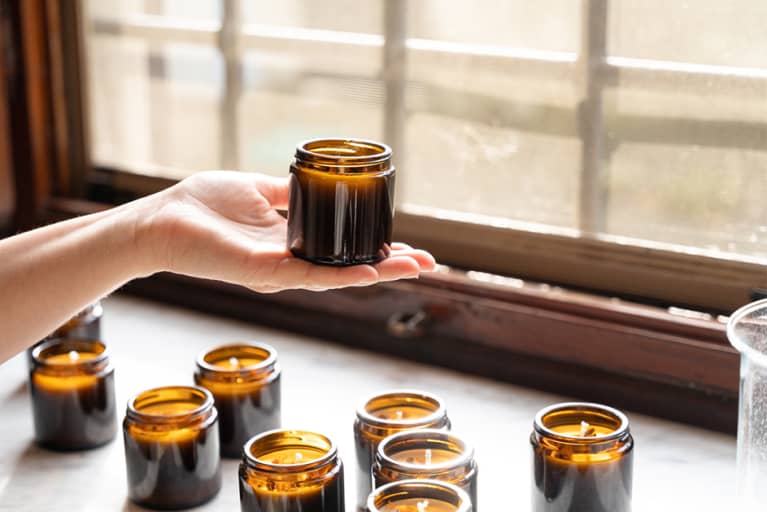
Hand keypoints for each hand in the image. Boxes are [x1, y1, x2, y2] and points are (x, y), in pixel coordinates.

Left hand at [139, 171, 435, 292]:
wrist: (162, 220)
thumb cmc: (202, 206)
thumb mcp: (257, 190)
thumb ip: (287, 193)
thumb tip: (313, 180)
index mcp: (291, 243)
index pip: (342, 250)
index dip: (375, 249)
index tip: (407, 246)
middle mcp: (291, 262)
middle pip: (350, 267)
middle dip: (391, 266)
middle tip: (430, 264)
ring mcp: (280, 270)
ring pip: (340, 275)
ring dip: (380, 272)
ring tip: (416, 268)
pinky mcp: (265, 272)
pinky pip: (311, 275)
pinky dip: (344, 275)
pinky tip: (372, 271)